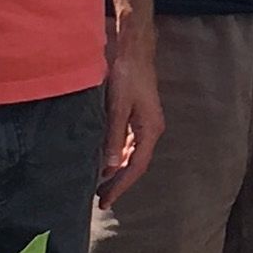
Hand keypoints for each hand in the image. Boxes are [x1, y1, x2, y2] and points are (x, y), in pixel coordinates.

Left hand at [97, 27, 162, 206]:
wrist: (134, 52)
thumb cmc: (127, 77)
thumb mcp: (117, 108)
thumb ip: (113, 138)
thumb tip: (108, 167)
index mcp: (150, 130)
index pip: (135, 166)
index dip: (120, 185)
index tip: (106, 200)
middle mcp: (152, 130)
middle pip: (136, 163)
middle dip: (119, 182)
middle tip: (101, 199)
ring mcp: (146, 123)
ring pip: (132, 155)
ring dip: (118, 170)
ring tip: (101, 185)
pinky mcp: (139, 116)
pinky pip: (129, 144)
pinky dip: (118, 156)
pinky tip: (106, 161)